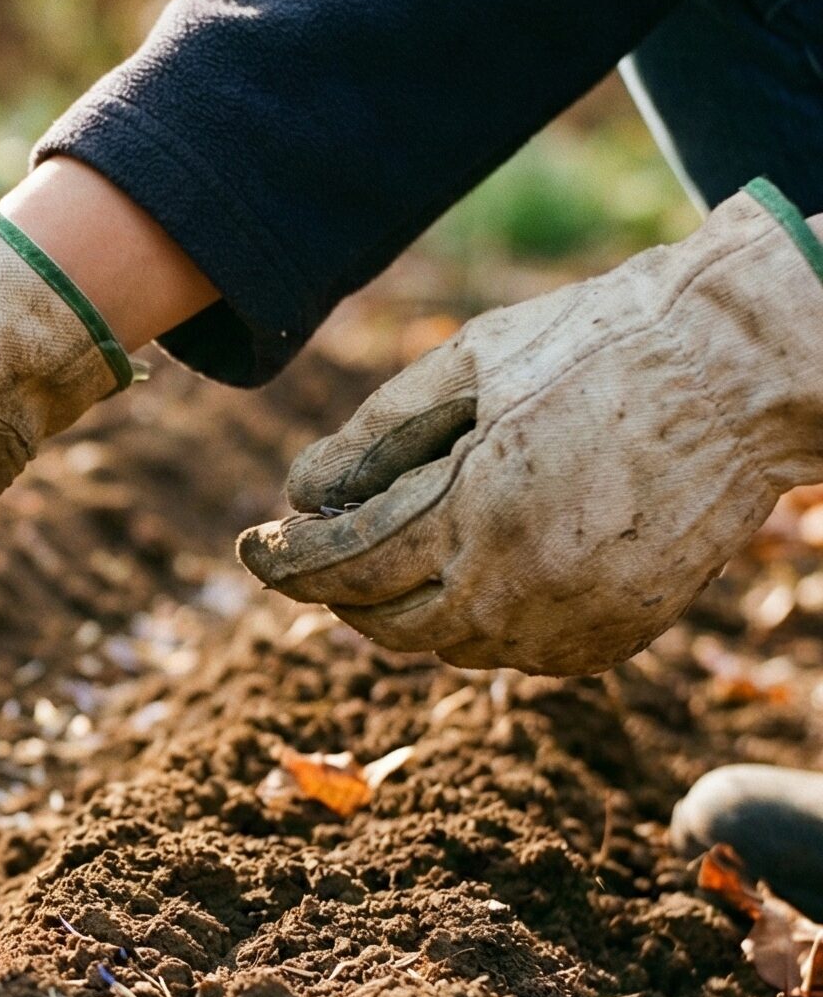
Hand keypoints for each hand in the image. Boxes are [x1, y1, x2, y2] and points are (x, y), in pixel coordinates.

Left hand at [237, 181, 822, 673]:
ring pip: (450, 647)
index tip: (251, 546)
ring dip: (407, 608)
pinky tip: (481, 571)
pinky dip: (482, 624)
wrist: (745, 372)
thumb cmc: (598, 343)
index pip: (342, 565)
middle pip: (385, 622)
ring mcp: (573, 620)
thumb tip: (299, 492)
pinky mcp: (616, 634)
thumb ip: (374, 434)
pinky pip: (519, 654)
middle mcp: (519, 585)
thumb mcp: (470, 360)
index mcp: (473, 510)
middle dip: (337, 590)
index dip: (284, 559)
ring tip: (400, 553)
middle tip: (320, 551)